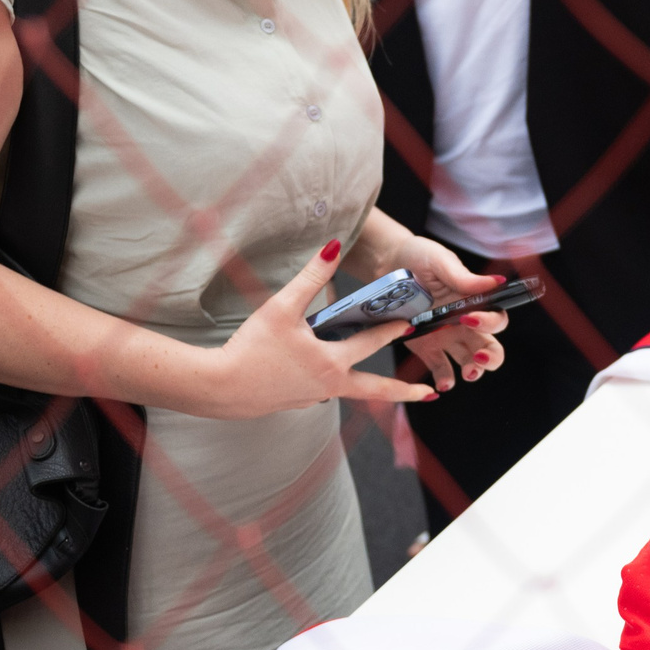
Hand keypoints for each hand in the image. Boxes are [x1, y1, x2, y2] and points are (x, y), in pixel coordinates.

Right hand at [201, 239, 436, 418]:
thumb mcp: (282, 308)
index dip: (392, 330)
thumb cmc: (250, 348)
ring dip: (365, 386)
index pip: (372, 343)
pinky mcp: (294, 403)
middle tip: (431, 393)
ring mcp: (312, 398)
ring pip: (347, 391)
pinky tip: (320, 375)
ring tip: (379, 384)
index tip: (412, 323)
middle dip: (405, 391)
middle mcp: (329, 385)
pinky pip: (319, 392)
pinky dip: (328, 384)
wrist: (218, 387)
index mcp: (332, 362)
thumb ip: (311, 277)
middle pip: (376, 389)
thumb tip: (332, 246)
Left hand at [377, 233, 510, 391]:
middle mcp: (464, 324)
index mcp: (473, 302)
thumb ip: (465, 278)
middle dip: (490, 358)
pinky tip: (441, 385)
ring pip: (469, 362)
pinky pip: (441, 369)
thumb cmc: (418, 256)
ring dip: (472, 372)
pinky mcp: (426, 348)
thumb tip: (497, 282)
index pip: (495, 319)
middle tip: (479, 358)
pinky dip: (444, 380)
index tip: (470, 318)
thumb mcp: (441, 261)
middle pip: (490, 347)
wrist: (387, 263)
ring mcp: (446, 338)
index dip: (489, 323)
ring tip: (465, 374)